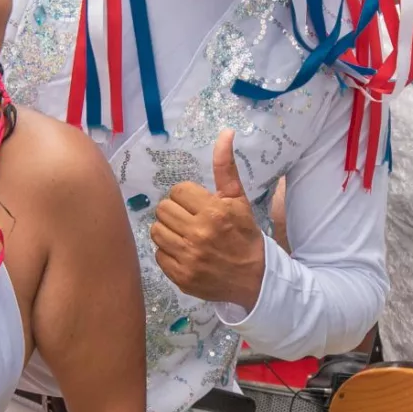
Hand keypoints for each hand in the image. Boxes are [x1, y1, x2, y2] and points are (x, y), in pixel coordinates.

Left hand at [150, 129, 266, 311]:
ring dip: (168, 231)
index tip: (198, 206)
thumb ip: (226, 167)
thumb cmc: (244, 235)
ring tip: (184, 235)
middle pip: (163, 209)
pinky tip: (184, 253)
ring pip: (156, 231)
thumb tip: (225, 133)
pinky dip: (168, 253)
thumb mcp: (238, 199)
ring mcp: (189, 257)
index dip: (187, 197)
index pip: (178, 191)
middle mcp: (199, 234)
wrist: (255, 279)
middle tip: (190, 220)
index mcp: (214, 211)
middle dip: (176, 212)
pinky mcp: (181, 277)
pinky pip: (158, 254)